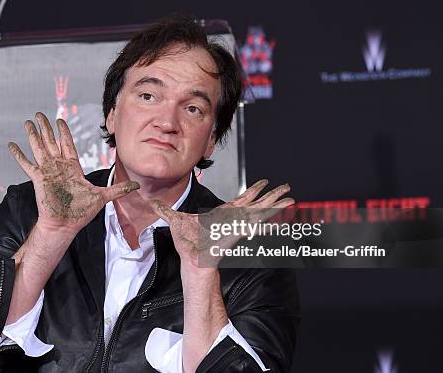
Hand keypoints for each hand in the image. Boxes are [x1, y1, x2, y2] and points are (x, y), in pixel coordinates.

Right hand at [8, 112, 138, 235]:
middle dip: (46, 128)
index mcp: (72, 168)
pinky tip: (12, 145)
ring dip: (33, 135)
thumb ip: (119, 189)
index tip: (59, 120)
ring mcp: (47, 172)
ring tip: (28, 122)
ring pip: (39, 148)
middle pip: (51, 142)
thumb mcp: (103, 196)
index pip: (67, 145)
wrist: (66, 224)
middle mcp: (58, 167)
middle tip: (40, 114)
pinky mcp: (38, 179)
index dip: (63, 132)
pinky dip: (19, 154)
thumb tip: (137, 186)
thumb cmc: (81, 213)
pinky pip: (26, 164)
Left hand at [150, 179, 293, 268]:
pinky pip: (256, 222)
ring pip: (260, 211)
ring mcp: (238, 225)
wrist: (192, 259)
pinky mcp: (239, 231)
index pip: (240, 201)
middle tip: (286, 187)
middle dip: (271, 195)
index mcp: (223, 215)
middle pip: (256, 204)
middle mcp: (234, 219)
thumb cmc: (186, 243)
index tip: (264, 183)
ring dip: (275, 203)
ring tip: (290, 196)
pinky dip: (269, 216)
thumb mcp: (174, 220)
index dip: (252, 192)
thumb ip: (164, 210)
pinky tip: (280, 212)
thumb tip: (152, 202)